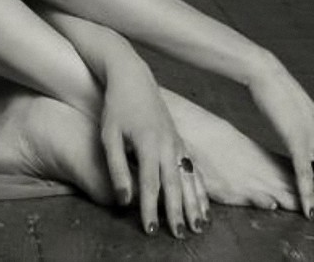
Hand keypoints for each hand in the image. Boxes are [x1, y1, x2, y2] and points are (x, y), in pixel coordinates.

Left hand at [100, 57, 208, 236]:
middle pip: (175, 184)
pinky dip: (201, 188)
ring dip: (195, 204)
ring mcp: (177, 142)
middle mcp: (168, 144)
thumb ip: (117, 168)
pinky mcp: (180, 141)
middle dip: (178, 212)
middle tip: (179, 235)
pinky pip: (194, 169)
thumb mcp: (109, 136)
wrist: (133, 79)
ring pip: (190, 178)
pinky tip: (204, 204)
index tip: (150, 230)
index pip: (151, 184)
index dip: (150, 209)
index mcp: (149, 143)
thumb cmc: (116, 108)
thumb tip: (124, 200)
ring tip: (198, 226)